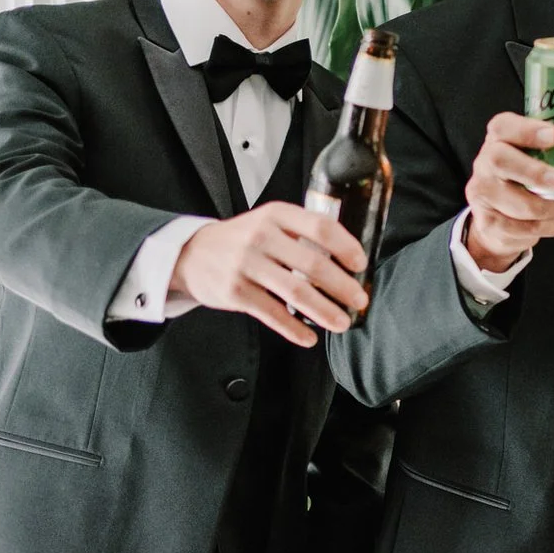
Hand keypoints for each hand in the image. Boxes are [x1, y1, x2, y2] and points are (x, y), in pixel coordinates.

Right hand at [172, 203, 368, 346]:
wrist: (192, 253)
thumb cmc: (242, 239)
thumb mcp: (269, 222)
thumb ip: (300, 232)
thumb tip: (346, 258)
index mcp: (277, 215)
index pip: (321, 227)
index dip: (346, 246)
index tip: (361, 264)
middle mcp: (262, 236)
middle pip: (314, 264)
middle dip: (343, 286)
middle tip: (360, 300)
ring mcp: (246, 264)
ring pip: (296, 292)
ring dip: (325, 311)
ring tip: (342, 323)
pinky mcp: (235, 291)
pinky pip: (272, 314)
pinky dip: (294, 329)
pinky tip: (309, 338)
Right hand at [464, 109, 553, 271]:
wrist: (495, 216)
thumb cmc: (525, 176)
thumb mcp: (550, 154)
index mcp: (501, 138)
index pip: (504, 126)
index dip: (527, 129)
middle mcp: (487, 162)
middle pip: (501, 161)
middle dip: (535, 172)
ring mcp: (484, 192)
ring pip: (517, 203)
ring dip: (552, 208)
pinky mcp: (488, 221)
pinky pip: (521, 228)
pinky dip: (547, 228)